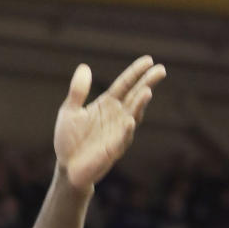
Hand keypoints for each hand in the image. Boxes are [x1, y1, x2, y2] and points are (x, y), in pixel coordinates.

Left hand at [54, 55, 165, 190]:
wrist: (67, 167)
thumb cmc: (69, 139)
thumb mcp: (69, 111)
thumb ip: (77, 92)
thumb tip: (84, 67)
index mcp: (106, 104)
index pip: (124, 85)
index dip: (135, 73)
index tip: (149, 60)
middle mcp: (116, 116)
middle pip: (134, 96)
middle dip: (147, 83)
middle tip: (161, 70)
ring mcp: (118, 132)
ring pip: (133, 115)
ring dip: (139, 104)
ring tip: (146, 91)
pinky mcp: (114, 149)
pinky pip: (122, 138)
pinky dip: (126, 130)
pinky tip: (130, 121)